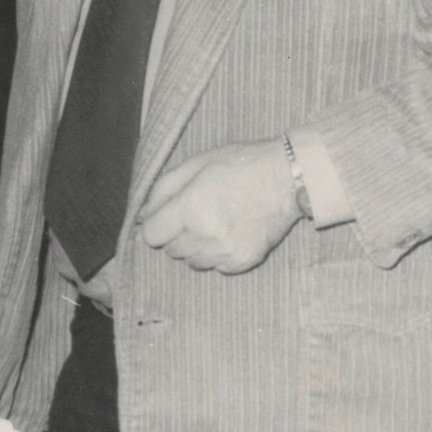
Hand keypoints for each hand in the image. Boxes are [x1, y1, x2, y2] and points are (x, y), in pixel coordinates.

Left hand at [138, 140, 304, 273]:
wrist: (287, 178)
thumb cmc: (240, 164)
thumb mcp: (196, 164)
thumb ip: (164, 189)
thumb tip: (143, 213)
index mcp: (189, 207)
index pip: (151, 235)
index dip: (155, 225)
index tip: (164, 218)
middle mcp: (205, 234)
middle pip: (171, 249)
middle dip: (176, 234)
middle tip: (196, 214)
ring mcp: (225, 251)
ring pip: (192, 261)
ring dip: (195, 247)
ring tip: (214, 223)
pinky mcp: (243, 262)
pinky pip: (216, 267)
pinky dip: (217, 255)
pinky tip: (229, 234)